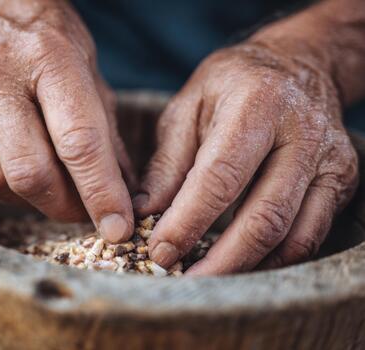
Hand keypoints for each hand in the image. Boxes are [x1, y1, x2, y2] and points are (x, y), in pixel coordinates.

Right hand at [0, 0, 134, 240]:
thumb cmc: (46, 39)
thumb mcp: (89, 70)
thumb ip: (106, 132)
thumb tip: (123, 191)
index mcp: (49, 58)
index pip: (78, 142)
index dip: (100, 193)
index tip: (118, 228)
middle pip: (31, 173)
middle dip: (66, 207)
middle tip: (87, 212)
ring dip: (36, 202)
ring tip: (57, 193)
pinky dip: (9, 188)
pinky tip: (26, 176)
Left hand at [135, 42, 357, 273]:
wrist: (296, 65)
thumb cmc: (231, 84)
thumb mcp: (188, 107)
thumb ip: (167, 162)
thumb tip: (144, 213)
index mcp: (256, 105)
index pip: (220, 177)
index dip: (188, 221)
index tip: (160, 251)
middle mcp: (302, 134)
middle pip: (264, 216)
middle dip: (221, 260)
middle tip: (184, 281)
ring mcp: (330, 159)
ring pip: (293, 234)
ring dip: (248, 266)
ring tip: (209, 279)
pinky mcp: (343, 180)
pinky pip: (312, 234)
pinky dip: (276, 258)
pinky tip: (245, 264)